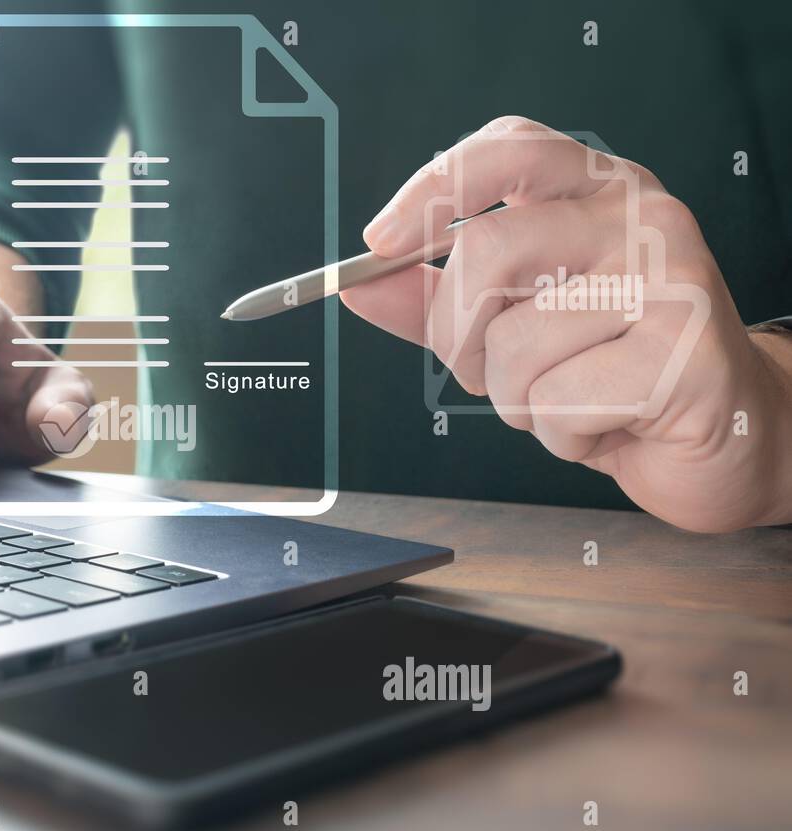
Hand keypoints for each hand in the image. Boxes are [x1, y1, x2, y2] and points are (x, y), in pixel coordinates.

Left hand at [343, 116, 791, 531]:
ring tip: (570, 400)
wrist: (715, 441)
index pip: (507, 148)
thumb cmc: (606, 376)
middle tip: (493, 371)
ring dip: (516, 402)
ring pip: (514, 345)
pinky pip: (559, 400)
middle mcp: (637, 215)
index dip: (432, 189)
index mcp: (592, 193)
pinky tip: (606, 425)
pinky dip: (560, 436)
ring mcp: (670, 275)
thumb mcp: (506, 329)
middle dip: (459, 338)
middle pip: (485, 253)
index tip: (378, 245)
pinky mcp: (687, 350)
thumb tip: (357, 284)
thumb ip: (433, 304)